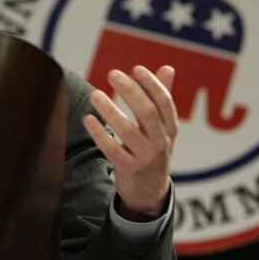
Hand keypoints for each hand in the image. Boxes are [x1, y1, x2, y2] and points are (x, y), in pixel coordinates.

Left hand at [83, 65, 177, 220]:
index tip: (135, 68)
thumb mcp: (163, 127)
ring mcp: (145, 157)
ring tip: (94, 94)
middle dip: (130, 91)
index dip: (151, 84)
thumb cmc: (153, 150)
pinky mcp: (128, 169)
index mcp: (170, 128)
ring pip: (128, 131)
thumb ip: (162, 98)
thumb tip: (168, 68)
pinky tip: (88, 119)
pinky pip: (112, 150)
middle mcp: (161, 142)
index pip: (164, 102)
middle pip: (147, 113)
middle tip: (112, 73)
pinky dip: (99, 134)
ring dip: (110, 111)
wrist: (149, 192)